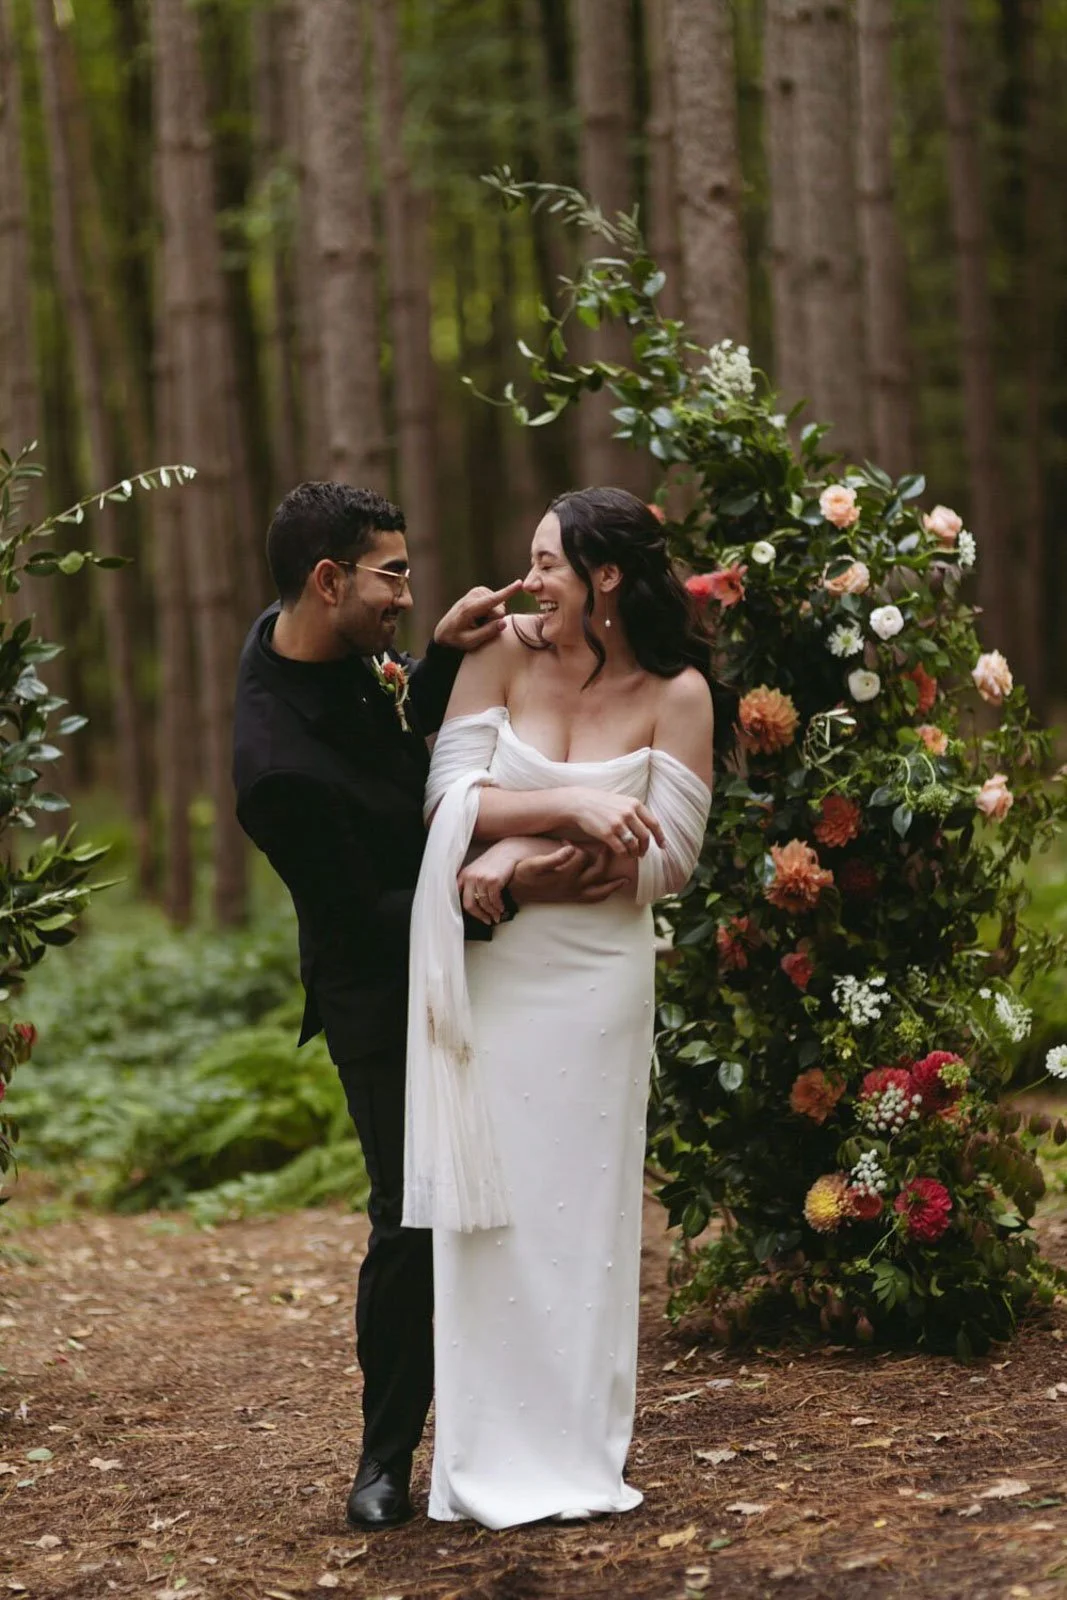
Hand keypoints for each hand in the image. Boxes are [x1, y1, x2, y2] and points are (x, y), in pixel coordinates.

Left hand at [434, 580, 523, 651]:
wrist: (444, 630)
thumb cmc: (457, 639)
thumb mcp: (469, 642)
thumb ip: (487, 633)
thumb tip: (503, 622)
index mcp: (470, 608)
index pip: (492, 600)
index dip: (507, 592)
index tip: (520, 583)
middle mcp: (474, 595)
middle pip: (499, 610)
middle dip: (493, 621)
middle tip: (477, 627)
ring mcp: (477, 591)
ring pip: (499, 607)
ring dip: (490, 617)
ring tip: (476, 622)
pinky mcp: (480, 590)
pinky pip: (497, 604)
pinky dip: (490, 612)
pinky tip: (478, 616)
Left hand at [459, 837, 538, 924]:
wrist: (507, 851)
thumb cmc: (492, 863)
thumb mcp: (476, 870)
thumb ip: (470, 884)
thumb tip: (472, 905)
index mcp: (463, 875)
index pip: (456, 896)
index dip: (459, 910)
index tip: (466, 918)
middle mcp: (470, 877)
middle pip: (469, 905)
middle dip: (479, 916)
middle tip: (486, 921)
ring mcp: (482, 879)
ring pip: (484, 904)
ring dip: (491, 913)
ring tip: (496, 916)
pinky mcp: (494, 881)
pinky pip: (494, 900)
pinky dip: (498, 907)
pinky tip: (501, 908)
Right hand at [511, 844, 628, 907]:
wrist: (515, 892)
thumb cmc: (524, 875)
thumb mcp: (534, 865)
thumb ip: (553, 858)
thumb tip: (570, 849)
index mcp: (564, 875)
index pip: (581, 857)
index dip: (576, 846)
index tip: (567, 841)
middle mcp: (573, 886)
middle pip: (597, 871)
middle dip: (605, 859)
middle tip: (610, 847)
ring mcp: (574, 894)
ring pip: (600, 890)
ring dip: (613, 884)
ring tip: (626, 879)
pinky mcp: (573, 899)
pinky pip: (595, 898)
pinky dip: (606, 893)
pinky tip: (614, 887)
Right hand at [564, 787, 665, 857]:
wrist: (580, 803)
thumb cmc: (602, 803)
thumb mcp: (622, 801)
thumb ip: (635, 811)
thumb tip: (648, 827)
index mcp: (635, 804)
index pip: (654, 823)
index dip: (660, 837)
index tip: (662, 846)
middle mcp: (628, 813)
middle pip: (645, 836)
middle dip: (646, 847)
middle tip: (643, 853)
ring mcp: (617, 823)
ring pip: (634, 844)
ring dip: (635, 853)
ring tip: (633, 854)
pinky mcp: (607, 833)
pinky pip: (621, 849)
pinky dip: (624, 855)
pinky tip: (623, 854)